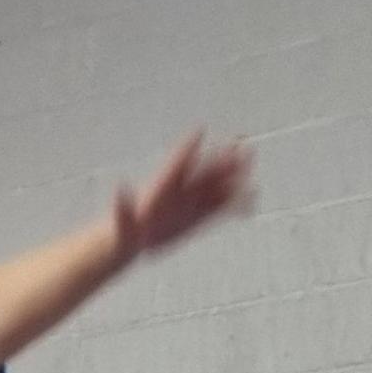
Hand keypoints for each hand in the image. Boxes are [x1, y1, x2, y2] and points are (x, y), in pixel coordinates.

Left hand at [112, 130, 252, 261]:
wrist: (131, 243)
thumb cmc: (124, 232)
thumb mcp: (122, 223)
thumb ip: (122, 206)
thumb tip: (119, 186)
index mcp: (160, 188)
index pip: (176, 163)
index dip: (187, 146)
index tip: (199, 128)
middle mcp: (179, 191)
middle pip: (203, 169)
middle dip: (220, 156)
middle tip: (238, 139)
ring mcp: (191, 202)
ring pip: (217, 185)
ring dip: (233, 173)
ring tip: (250, 157)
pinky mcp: (199, 218)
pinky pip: (222, 208)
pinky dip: (236, 203)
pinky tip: (252, 197)